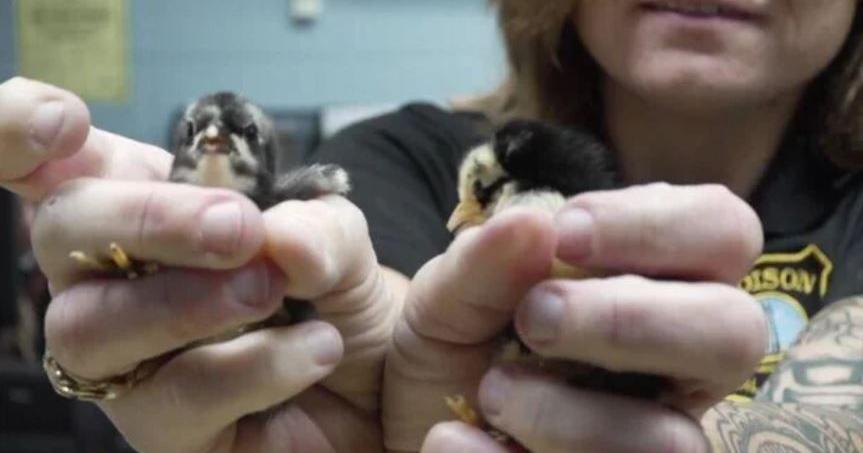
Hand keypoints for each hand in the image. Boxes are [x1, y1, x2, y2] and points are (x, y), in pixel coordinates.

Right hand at [2, 78, 398, 451]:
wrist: (379, 383)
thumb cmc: (339, 296)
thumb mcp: (341, 243)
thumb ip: (317, 226)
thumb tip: (277, 235)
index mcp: (154, 206)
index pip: (63, 163)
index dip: (24, 131)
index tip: (67, 124)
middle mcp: (120, 278)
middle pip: (62, 231)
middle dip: (144, 218)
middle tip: (235, 227)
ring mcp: (130, 357)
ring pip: (86, 327)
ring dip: (184, 302)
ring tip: (271, 291)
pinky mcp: (161, 428)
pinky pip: (170, 400)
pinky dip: (250, 367)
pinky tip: (315, 349)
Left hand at [385, 184, 766, 452]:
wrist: (411, 418)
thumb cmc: (453, 343)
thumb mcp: (447, 295)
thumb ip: (482, 262)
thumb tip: (533, 223)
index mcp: (656, 287)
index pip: (721, 231)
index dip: (657, 224)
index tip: (567, 231)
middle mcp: (677, 364)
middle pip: (737, 333)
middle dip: (631, 319)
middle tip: (537, 318)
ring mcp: (655, 437)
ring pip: (673, 441)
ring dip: (566, 414)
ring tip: (489, 393)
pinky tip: (456, 440)